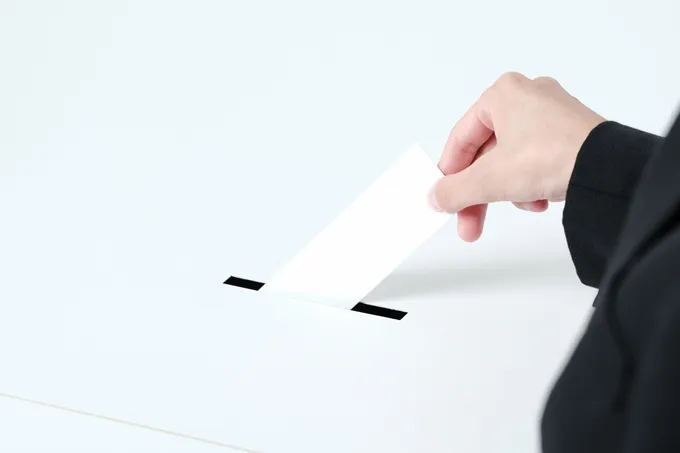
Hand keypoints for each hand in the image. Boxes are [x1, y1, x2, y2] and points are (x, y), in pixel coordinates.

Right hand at [430, 72, 605, 241]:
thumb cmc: (549, 157)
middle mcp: (527, 96)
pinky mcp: (572, 132)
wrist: (610, 168)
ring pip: (511, 160)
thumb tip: (435, 198)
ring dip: (509, 190)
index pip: (461, 139)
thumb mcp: (489, 179)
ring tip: (525, 205)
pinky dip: (533, 183)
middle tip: (468, 225)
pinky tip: (542, 199)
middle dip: (479, 194)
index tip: (443, 199)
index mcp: (502, 94)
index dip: (449, 173)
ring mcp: (552, 113)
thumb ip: (454, 190)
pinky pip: (537, 160)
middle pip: (487, 154)